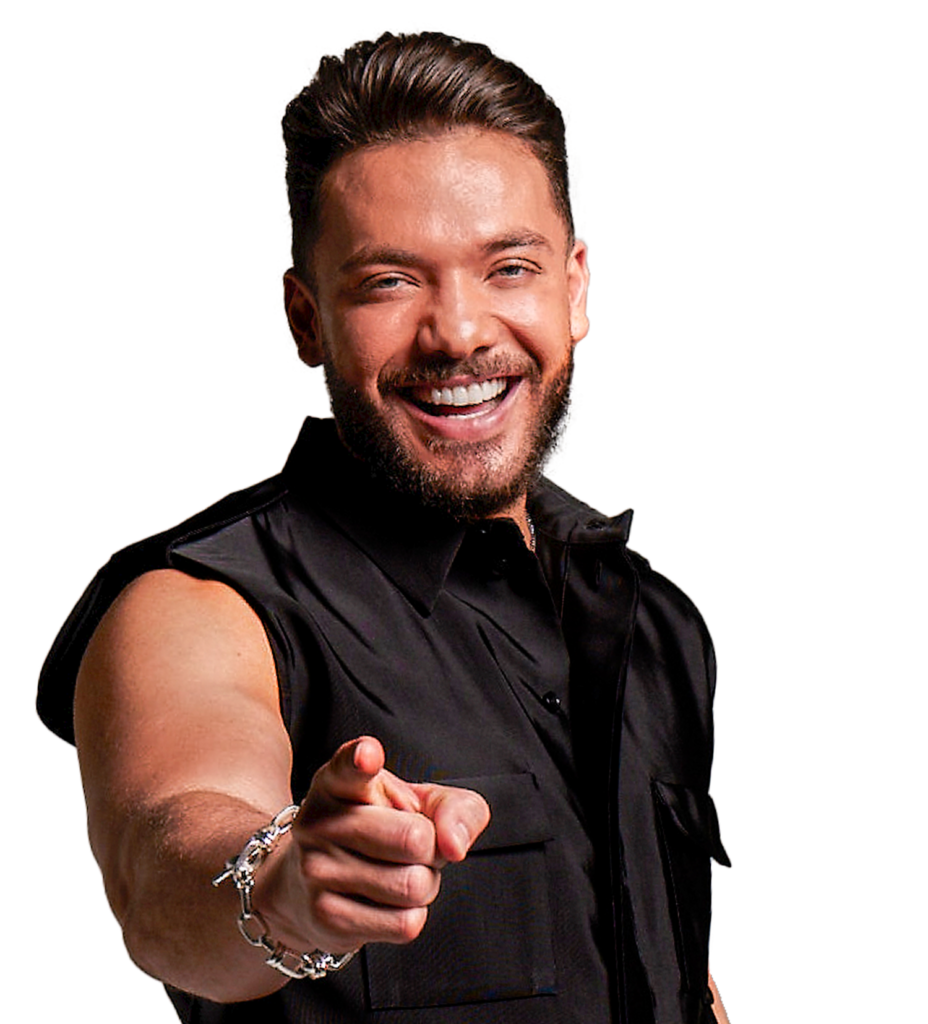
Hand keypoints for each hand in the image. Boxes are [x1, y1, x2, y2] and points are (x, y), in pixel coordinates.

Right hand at [269, 736, 490, 954]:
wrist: (311, 886)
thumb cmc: (378, 832)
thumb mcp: (417, 803)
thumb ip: (455, 807)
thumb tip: (454, 844)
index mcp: (339, 782)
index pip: (349, 767)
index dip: (361, 760)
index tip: (367, 756)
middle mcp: (320, 822)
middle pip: (416, 839)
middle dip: (430, 849)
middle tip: (408, 847)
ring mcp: (316, 870)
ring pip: (415, 885)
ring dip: (423, 885)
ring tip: (394, 873)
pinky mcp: (325, 917)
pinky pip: (406, 924)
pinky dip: (410, 916)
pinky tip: (383, 903)